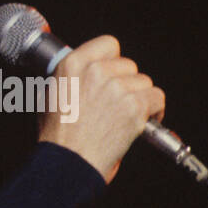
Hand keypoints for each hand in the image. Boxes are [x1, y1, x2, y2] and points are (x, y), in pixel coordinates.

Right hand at [37, 35, 165, 183]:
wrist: (69, 163)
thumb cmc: (58, 138)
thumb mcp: (50, 97)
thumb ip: (70, 79)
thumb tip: (83, 75)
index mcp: (73, 64)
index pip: (109, 44)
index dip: (114, 61)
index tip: (114, 74)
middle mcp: (95, 71)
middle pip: (129, 65)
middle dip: (127, 84)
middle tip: (119, 103)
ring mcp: (116, 88)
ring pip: (144, 82)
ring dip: (140, 98)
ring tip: (128, 115)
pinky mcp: (134, 106)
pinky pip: (157, 98)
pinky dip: (155, 110)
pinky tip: (144, 121)